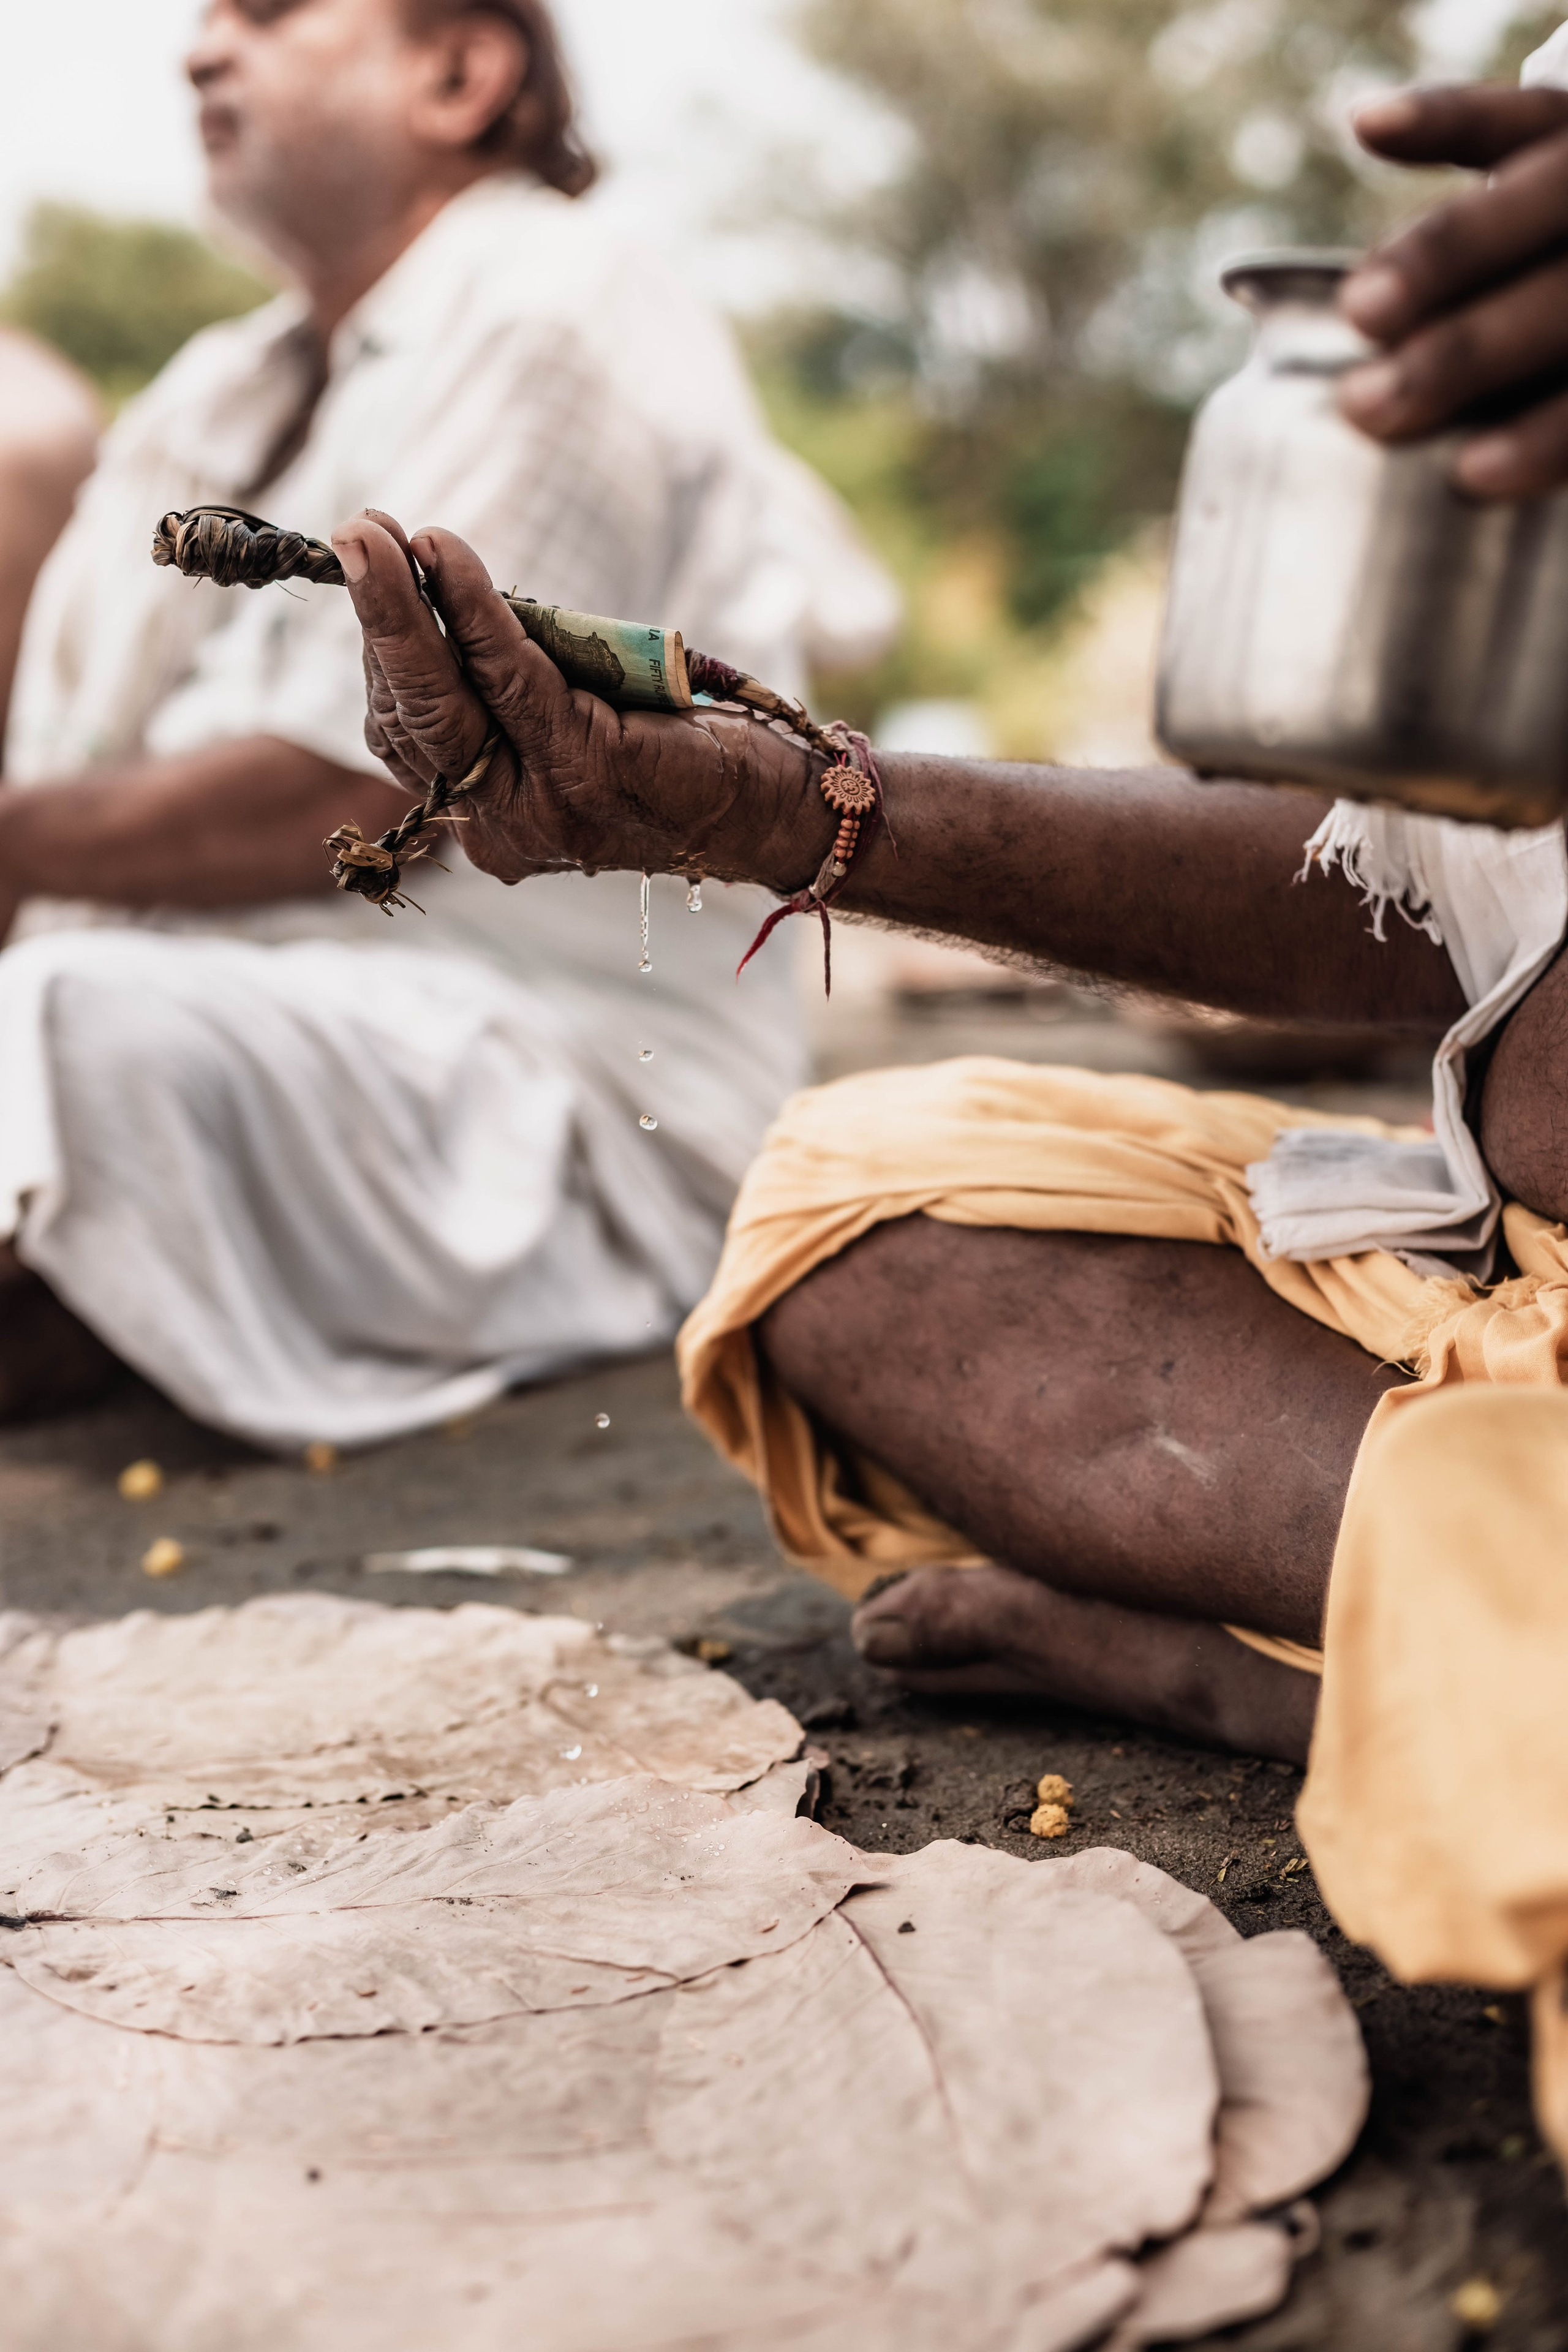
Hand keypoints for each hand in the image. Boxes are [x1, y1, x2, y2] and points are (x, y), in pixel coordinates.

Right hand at [330, 510, 828, 890]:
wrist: (767, 808)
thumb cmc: (672, 752)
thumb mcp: (570, 716)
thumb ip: (506, 682)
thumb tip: (437, 593)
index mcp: (486, 817)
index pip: (403, 734)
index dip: (379, 651)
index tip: (366, 562)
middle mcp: (498, 826)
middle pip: (407, 719)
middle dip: (374, 619)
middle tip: (348, 532)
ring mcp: (535, 805)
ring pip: (440, 702)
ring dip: (400, 609)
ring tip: (373, 532)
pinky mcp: (582, 768)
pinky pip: (507, 676)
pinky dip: (471, 609)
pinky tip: (441, 554)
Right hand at [1338, 85, 1567, 496]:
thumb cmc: (1559, 361)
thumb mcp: (1561, 390)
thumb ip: (1540, 431)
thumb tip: (1441, 499)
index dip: (1548, 436)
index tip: (1473, 475)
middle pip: (1563, 302)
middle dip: (1466, 353)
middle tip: (1374, 405)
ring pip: (1528, 202)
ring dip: (1439, 256)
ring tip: (1360, 310)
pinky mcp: (1557, 122)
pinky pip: (1503, 114)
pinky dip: (1436, 119)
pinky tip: (1368, 128)